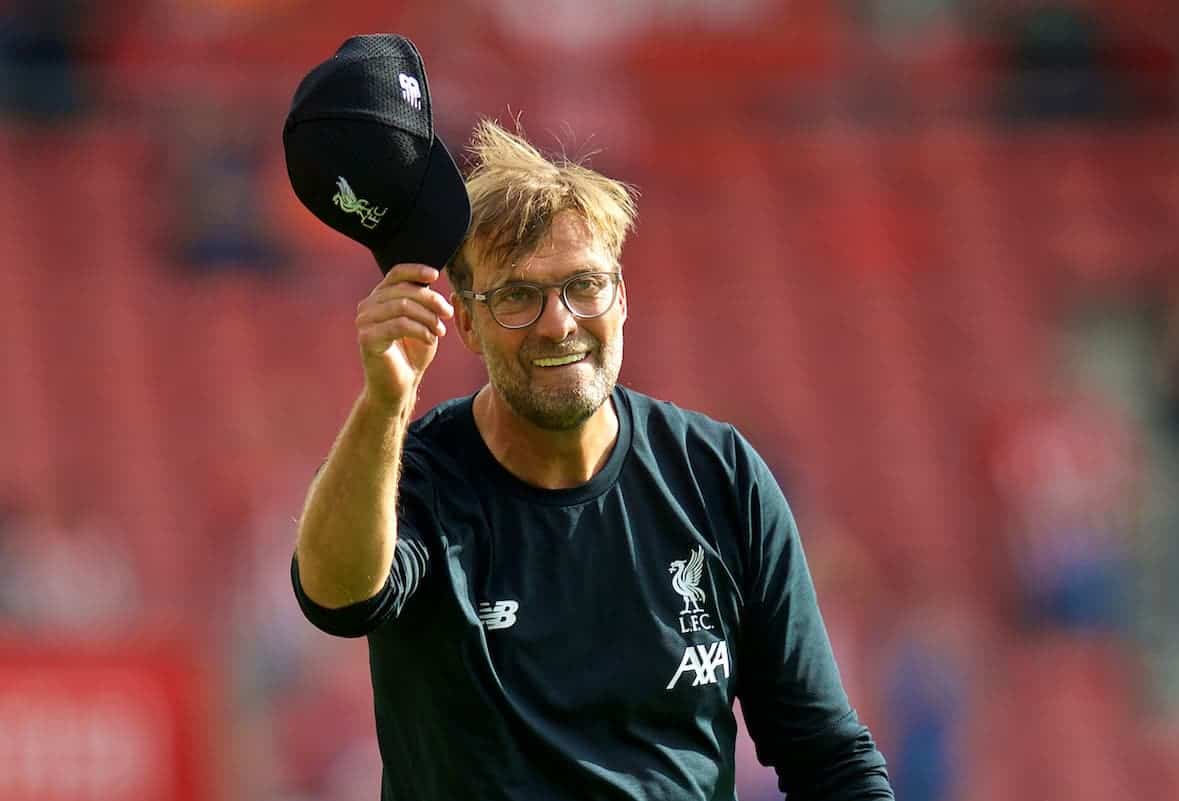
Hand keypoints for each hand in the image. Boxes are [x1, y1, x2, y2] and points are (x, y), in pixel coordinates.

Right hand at [355, 263, 453, 407]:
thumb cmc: (413, 354)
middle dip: (431, 300)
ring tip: (440, 331)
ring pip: (402, 306)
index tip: (436, 275)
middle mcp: (368, 306)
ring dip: (427, 317)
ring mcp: (364, 322)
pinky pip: (399, 325)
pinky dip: (420, 330)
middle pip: (403, 290)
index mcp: (380, 298)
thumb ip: (424, 302)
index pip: (395, 274)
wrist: (401, 386)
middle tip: (447, 314)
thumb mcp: (423, 322)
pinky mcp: (367, 338)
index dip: (416, 270)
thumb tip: (432, 281)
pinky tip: (431, 339)